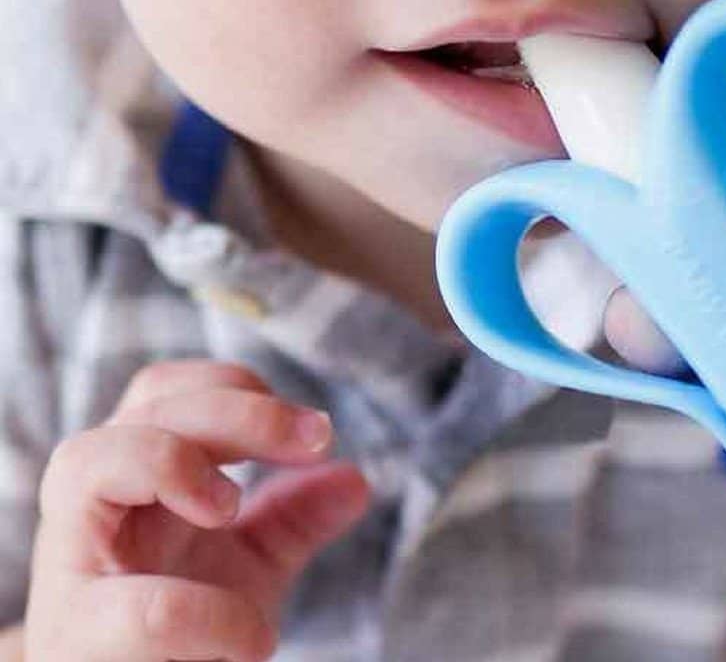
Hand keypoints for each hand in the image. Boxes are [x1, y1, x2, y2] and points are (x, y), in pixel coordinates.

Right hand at [24, 359, 369, 660]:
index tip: (312, 432)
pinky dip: (205, 615)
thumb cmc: (178, 638)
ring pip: (89, 462)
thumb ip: (294, 520)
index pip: (167, 388)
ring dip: (174, 463)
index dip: (240, 389)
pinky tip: (254, 638)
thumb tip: (356, 481)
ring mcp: (71, 564)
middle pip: (149, 407)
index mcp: (134, 476)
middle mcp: (92, 503)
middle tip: (318, 439)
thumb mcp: (246, 569)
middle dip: (243, 413)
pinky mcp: (76, 637)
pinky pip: (134, 606)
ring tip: (233, 508)